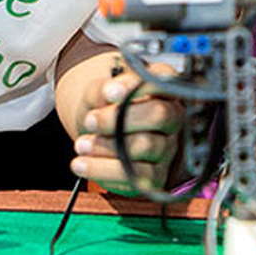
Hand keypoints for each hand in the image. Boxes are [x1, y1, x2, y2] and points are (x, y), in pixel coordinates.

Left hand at [69, 62, 184, 193]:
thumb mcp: (97, 93)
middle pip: (160, 115)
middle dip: (118, 119)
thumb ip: (103, 88)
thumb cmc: (104, 109)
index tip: (109, 93)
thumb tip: (112, 91)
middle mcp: (174, 117)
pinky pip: (136, 175)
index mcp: (163, 88)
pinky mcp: (157, 175)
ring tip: (81, 145)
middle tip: (90, 121)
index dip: (139, 85)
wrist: (97, 135)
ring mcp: (168, 147)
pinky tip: (82, 164)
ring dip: (107, 146)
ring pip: (146, 146)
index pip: (165, 79)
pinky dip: (103, 170)